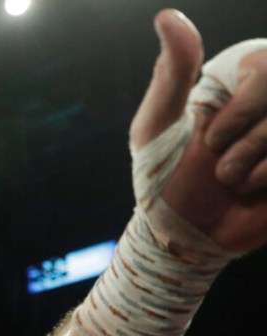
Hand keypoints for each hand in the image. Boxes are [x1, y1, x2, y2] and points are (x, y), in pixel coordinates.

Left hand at [130, 10, 266, 254]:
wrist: (180, 234)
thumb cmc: (163, 175)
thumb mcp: (157, 125)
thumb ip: (172, 72)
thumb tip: (168, 16)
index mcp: (244, 75)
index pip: (266, 65)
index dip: (244, 109)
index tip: (210, 140)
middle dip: (251, 140)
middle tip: (219, 168)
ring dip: (261, 164)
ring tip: (233, 181)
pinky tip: (255, 191)